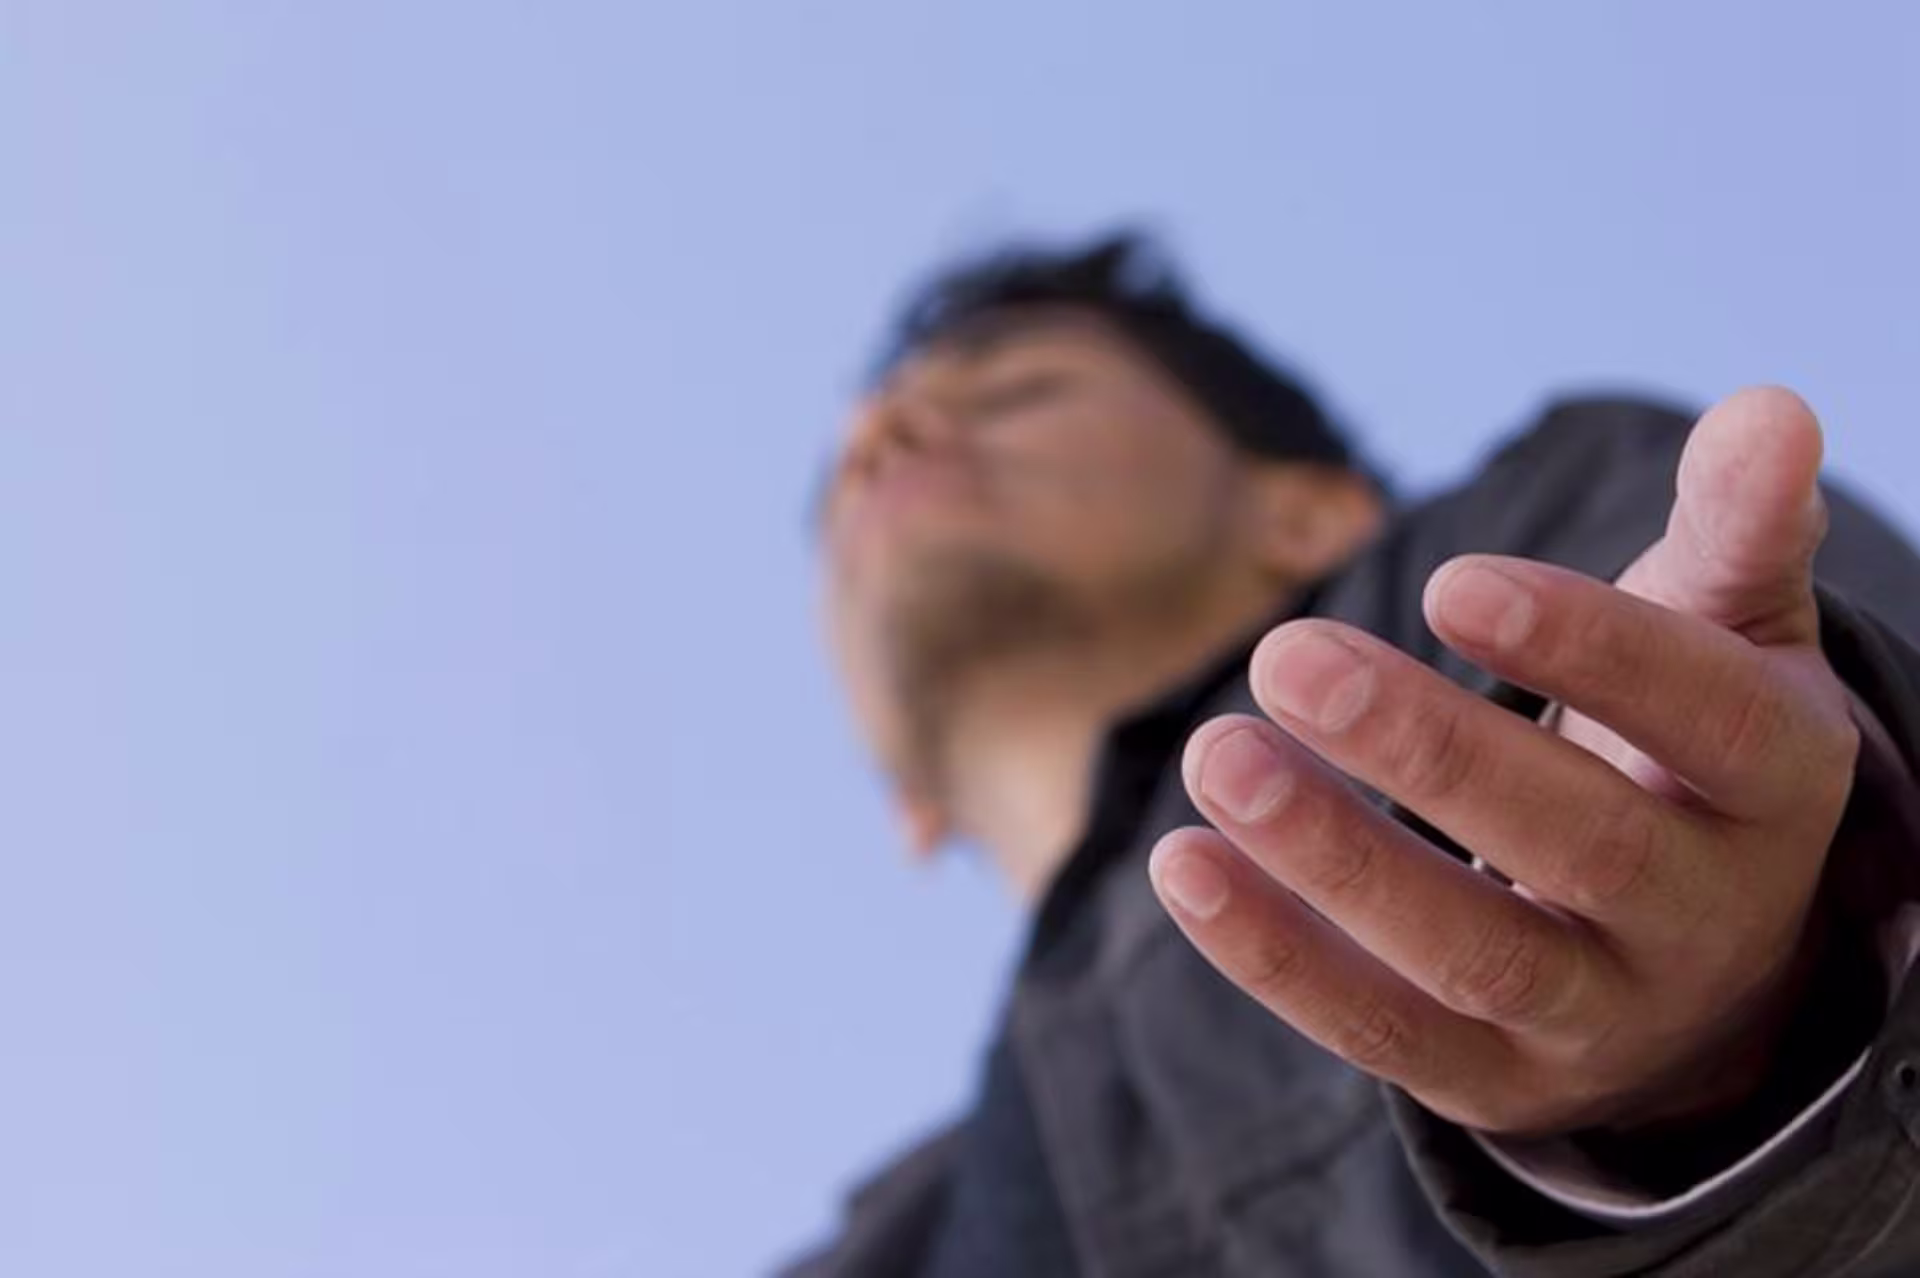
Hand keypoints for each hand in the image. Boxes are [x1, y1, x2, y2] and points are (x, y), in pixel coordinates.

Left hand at [1149, 387, 1860, 1136]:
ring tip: (1217, 753)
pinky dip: (1276, 955)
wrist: (1695, 963)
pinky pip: (1381, 1032)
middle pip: (1576, 843)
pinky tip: (1183, 863)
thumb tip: (1772, 407)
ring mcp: (1601, 1015)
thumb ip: (1735, 532)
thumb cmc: (1683, 752)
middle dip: (1426, 751)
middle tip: (1286, 658)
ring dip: (1332, 857)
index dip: (1588, 649)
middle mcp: (1705, 916)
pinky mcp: (1494, 1079)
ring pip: (1470, 951)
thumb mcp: (1728, 639)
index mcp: (1775, 785)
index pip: (1702, 717)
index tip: (1450, 579)